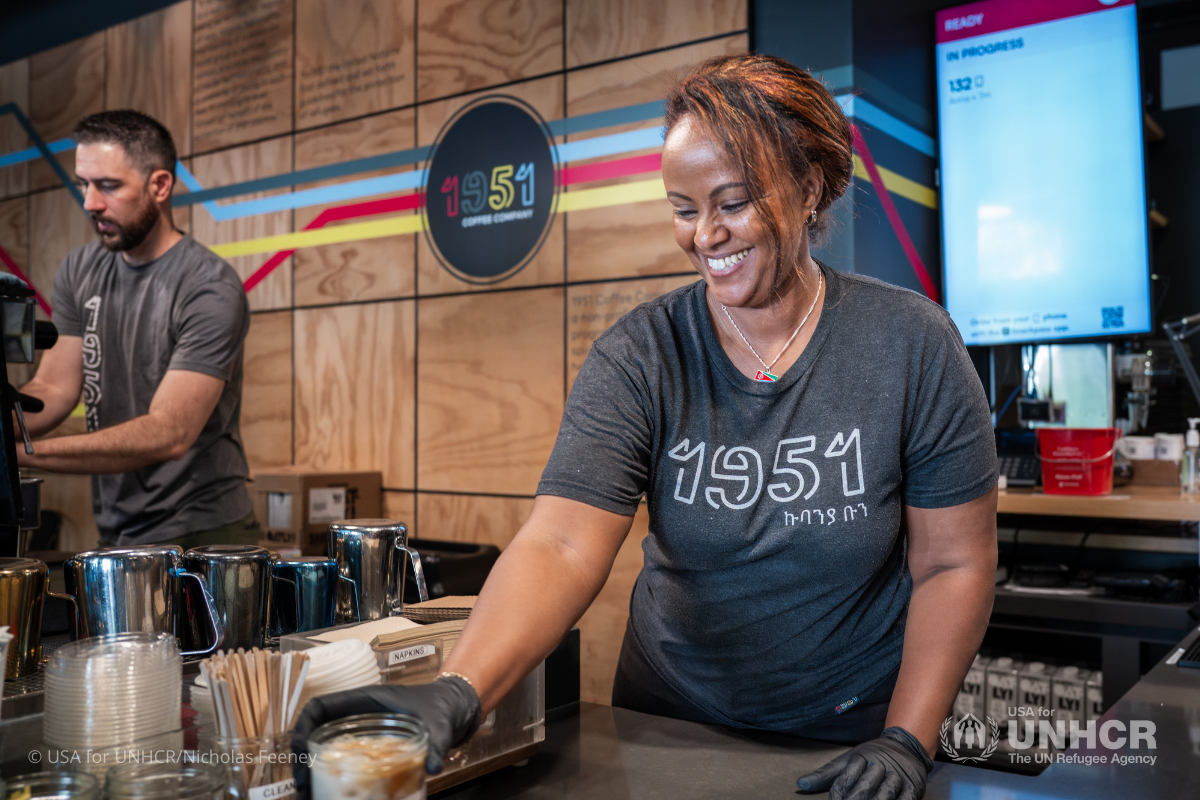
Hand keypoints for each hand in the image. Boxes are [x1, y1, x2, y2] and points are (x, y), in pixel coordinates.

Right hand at [290, 676, 480, 797]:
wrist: (456, 710)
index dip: (302, 727)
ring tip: (313, 797)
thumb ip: (437, 743)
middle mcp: (358, 717)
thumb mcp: (439, 723)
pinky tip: (339, 797)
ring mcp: (363, 735)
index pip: (319, 707)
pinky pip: (347, 765)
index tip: (300, 754)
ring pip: (327, 752)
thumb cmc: (443, 706)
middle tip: (304, 790)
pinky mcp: (372, 752)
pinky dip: (338, 781)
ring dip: (316, 775)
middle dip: (303, 762)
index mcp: (364, 700)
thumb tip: (432, 766)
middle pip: (316, 735)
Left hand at [796, 726, 932, 799]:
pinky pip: (906, 799)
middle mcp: (880, 765)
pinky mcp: (913, 786)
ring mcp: (897, 776)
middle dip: (856, 798)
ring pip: (886, 793)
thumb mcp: (847, 760)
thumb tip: (800, 785)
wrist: (906, 746)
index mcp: (861, 757)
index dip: (839, 791)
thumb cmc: (871, 757)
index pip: (847, 775)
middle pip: (866, 786)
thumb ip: (825, 775)